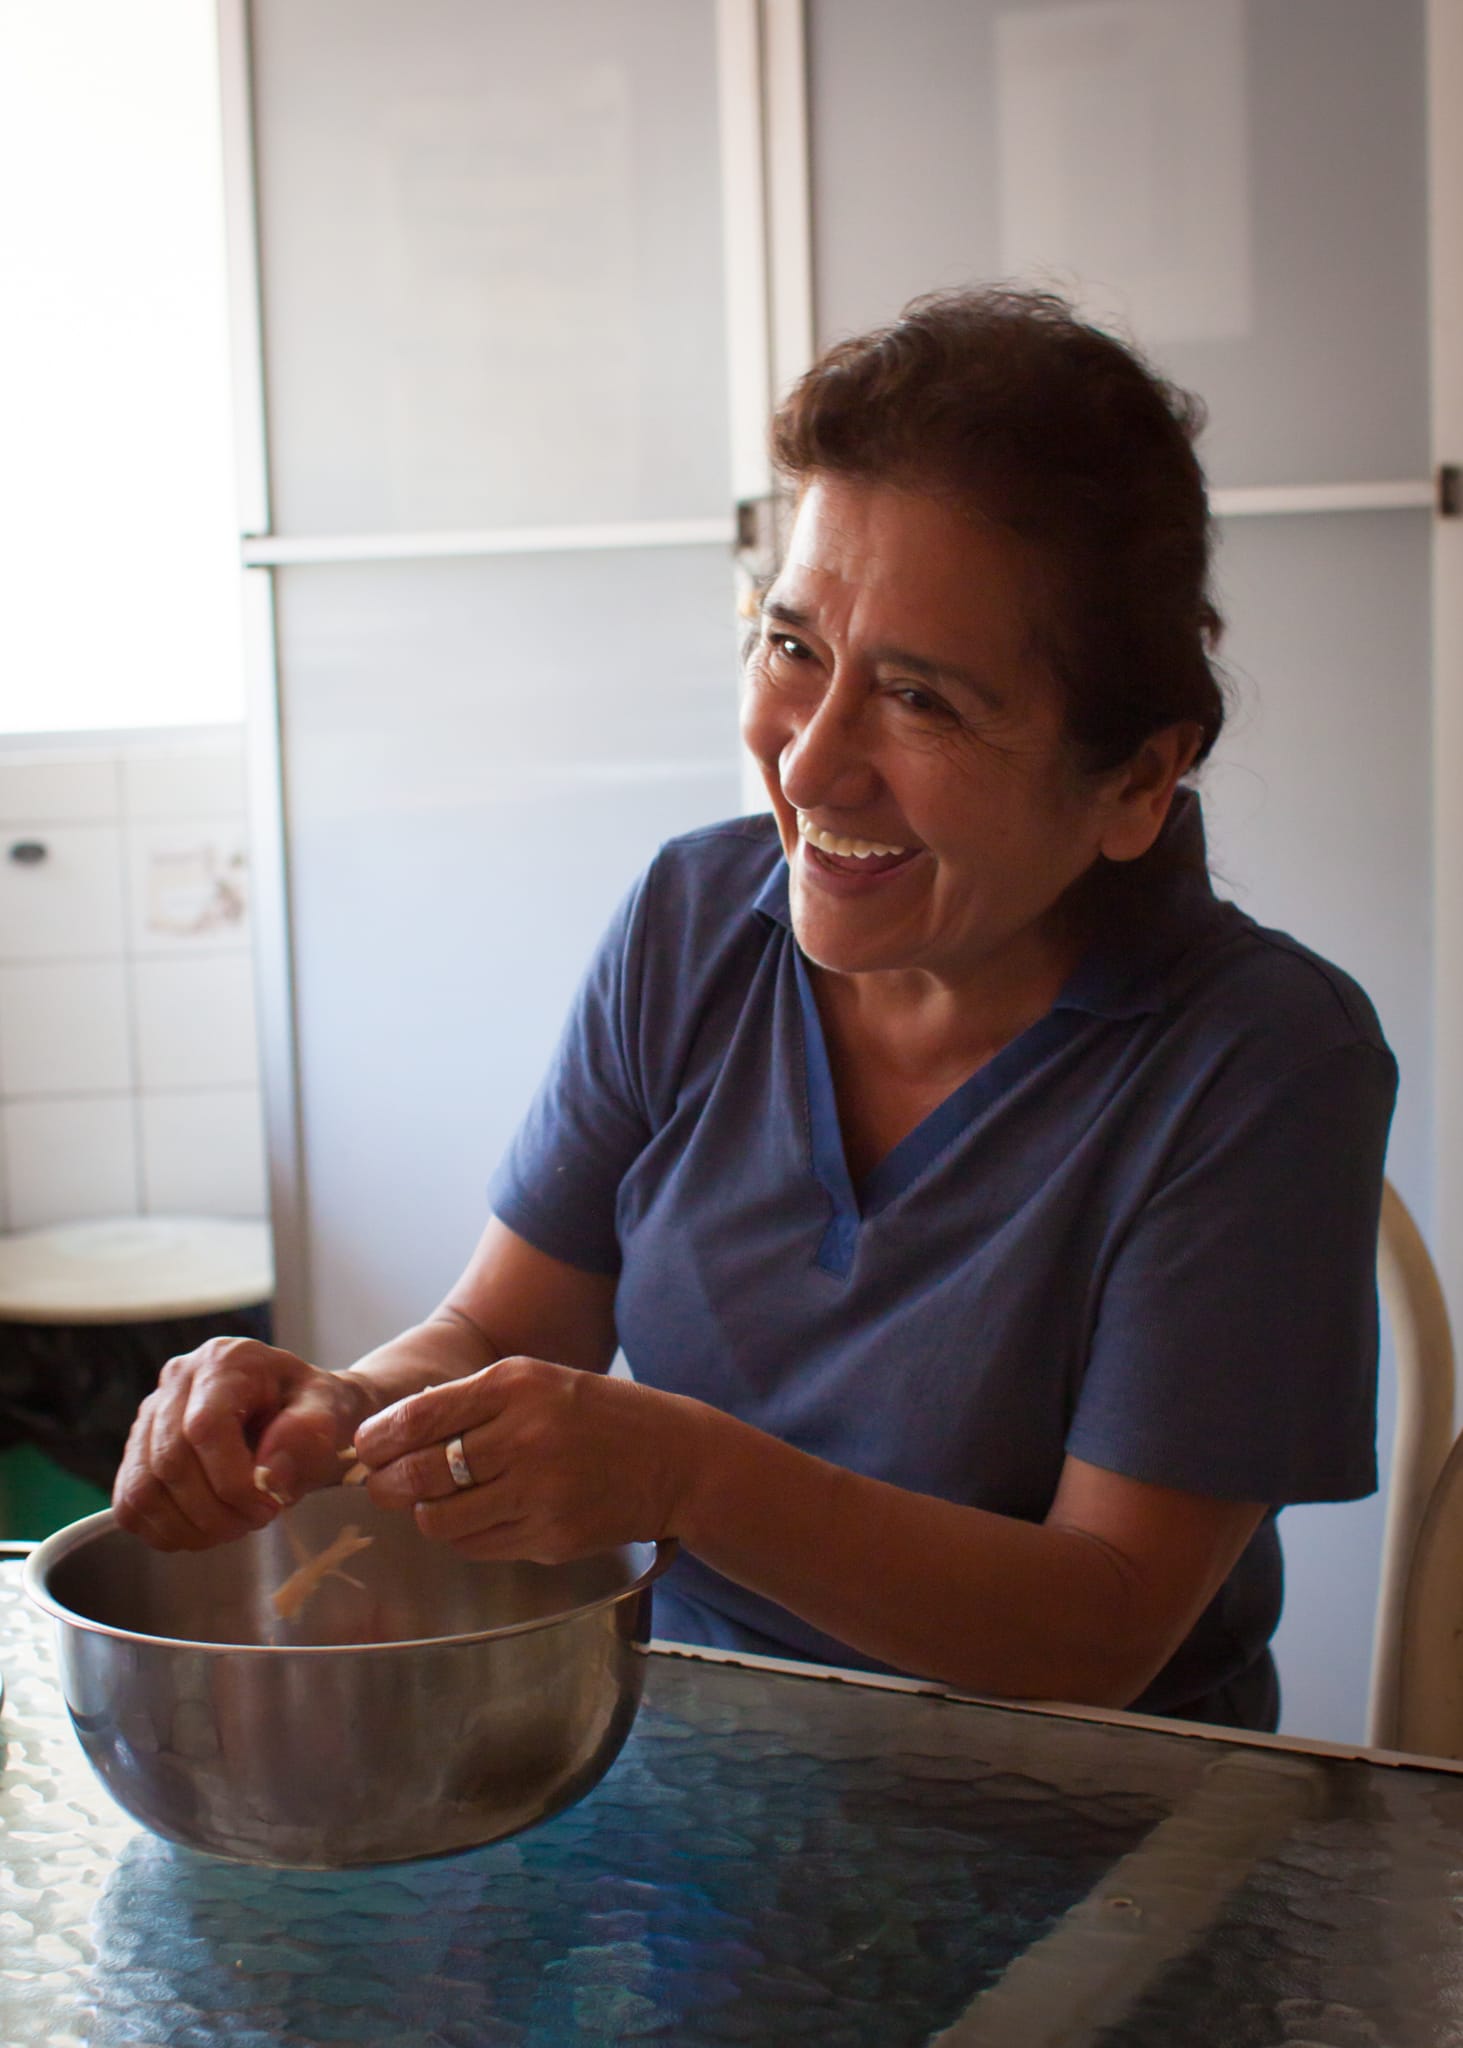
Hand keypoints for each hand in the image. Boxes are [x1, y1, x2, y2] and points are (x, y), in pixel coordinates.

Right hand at [112, 1336, 376, 1550]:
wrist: (302, 1410)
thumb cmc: (316, 1409)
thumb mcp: (333, 1410)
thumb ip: (309, 1435)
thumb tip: (269, 1475)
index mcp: (226, 1360)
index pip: (205, 1427)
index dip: (231, 1481)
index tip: (268, 1506)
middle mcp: (177, 1380)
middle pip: (170, 1462)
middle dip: (215, 1511)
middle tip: (257, 1520)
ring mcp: (150, 1415)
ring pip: (143, 1489)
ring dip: (190, 1526)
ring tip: (234, 1525)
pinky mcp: (137, 1452)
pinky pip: (129, 1505)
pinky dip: (165, 1531)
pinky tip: (206, 1528)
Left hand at [354, 1357, 700, 1563]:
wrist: (673, 1460)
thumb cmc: (596, 1415)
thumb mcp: (536, 1382)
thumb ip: (470, 1402)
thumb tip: (393, 1434)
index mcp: (515, 1386)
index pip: (418, 1418)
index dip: (378, 1439)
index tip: (366, 1448)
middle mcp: (524, 1437)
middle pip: (420, 1475)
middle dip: (386, 1485)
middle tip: (382, 1487)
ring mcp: (538, 1494)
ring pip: (440, 1520)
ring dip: (425, 1514)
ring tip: (432, 1503)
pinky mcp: (549, 1539)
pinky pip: (476, 1546)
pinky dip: (462, 1534)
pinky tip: (476, 1517)